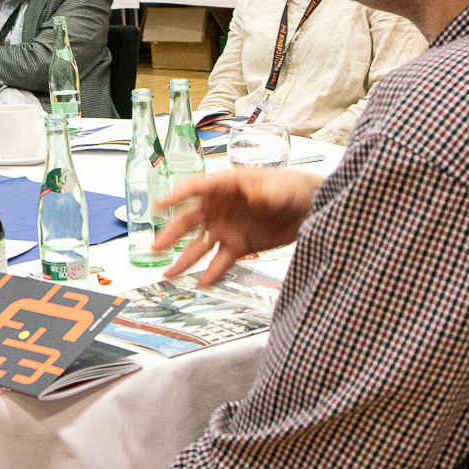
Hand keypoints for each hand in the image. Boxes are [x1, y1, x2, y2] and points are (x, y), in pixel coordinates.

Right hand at [154, 169, 322, 286]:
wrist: (313, 209)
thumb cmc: (295, 188)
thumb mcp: (283, 187)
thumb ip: (269, 193)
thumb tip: (256, 198)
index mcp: (227, 185)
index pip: (196, 188)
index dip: (176, 195)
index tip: (159, 205)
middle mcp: (220, 207)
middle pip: (190, 220)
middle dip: (171, 233)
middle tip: (156, 246)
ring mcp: (227, 228)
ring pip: (199, 245)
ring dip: (184, 259)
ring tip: (168, 273)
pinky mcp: (239, 246)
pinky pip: (220, 261)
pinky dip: (211, 273)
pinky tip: (200, 284)